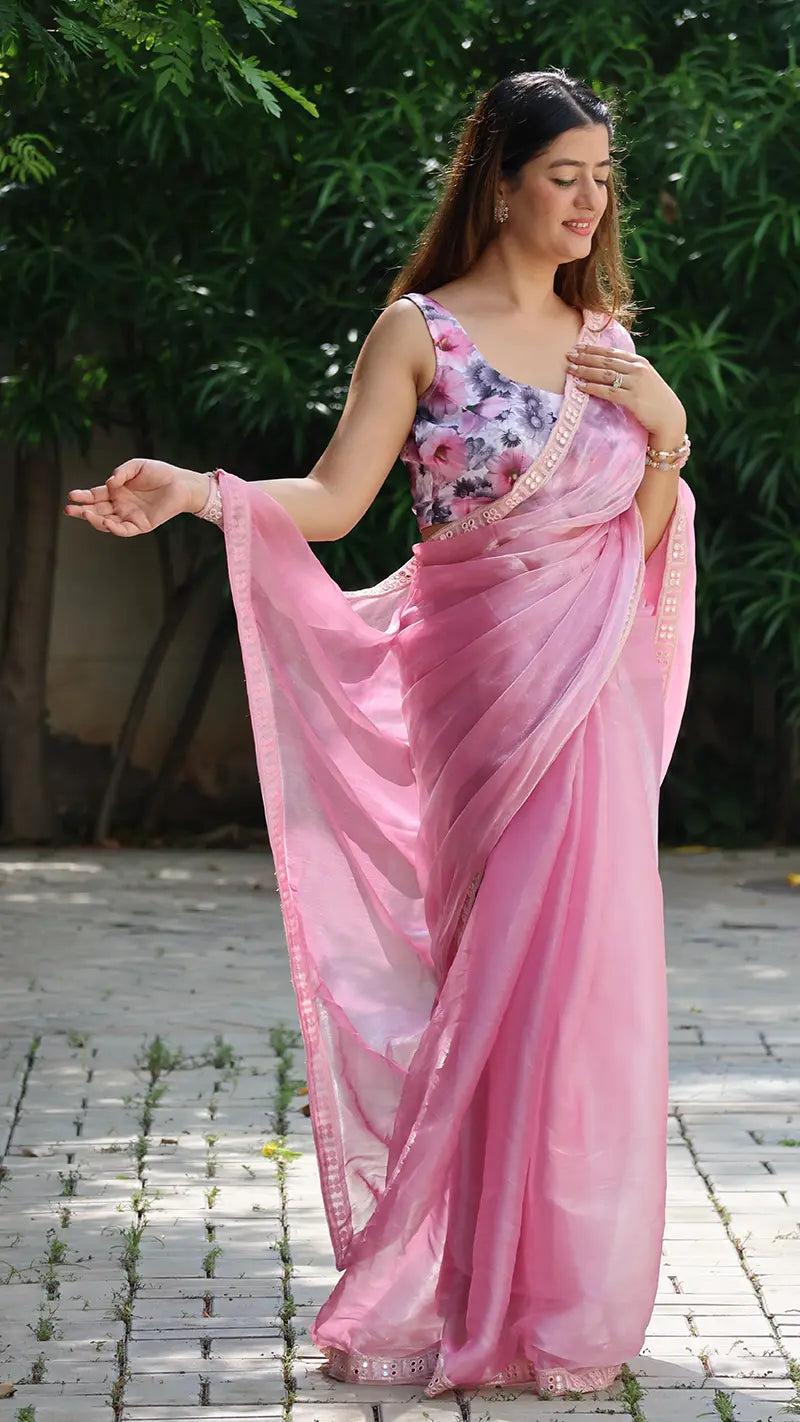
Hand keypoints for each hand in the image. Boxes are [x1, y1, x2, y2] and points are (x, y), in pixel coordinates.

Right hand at [64, 459, 208, 535]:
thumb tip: (109, 483)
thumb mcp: (136, 466)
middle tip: (69, 510)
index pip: (94, 496)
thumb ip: (121, 472)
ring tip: (85, 514)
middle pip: (96, 510)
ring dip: (94, 520)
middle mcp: (120, 506)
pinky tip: (105, 522)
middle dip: (82, 511)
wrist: (181, 483)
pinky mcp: (141, 525)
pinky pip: (124, 530)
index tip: (71, 495)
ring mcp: (129, 516)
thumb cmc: (159, 473)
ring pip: (107, 522)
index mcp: (116, 491)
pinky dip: (113, 528)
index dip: (82, 496)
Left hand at [566, 343, 685, 447]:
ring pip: (605, 374)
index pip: (612, 352)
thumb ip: (629, 372)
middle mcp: (637, 369)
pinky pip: (607, 391)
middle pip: (606, 360)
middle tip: (568, 354)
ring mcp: (636, 383)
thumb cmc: (655, 401)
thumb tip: (608, 368)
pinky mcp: (633, 399)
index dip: (593, 348)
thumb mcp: (644, 380)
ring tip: (570, 369)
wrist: (670, 418)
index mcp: (639, 362)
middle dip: (585, 356)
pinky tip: (580, 386)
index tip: (578, 346)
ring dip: (585, 370)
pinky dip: (592, 388)